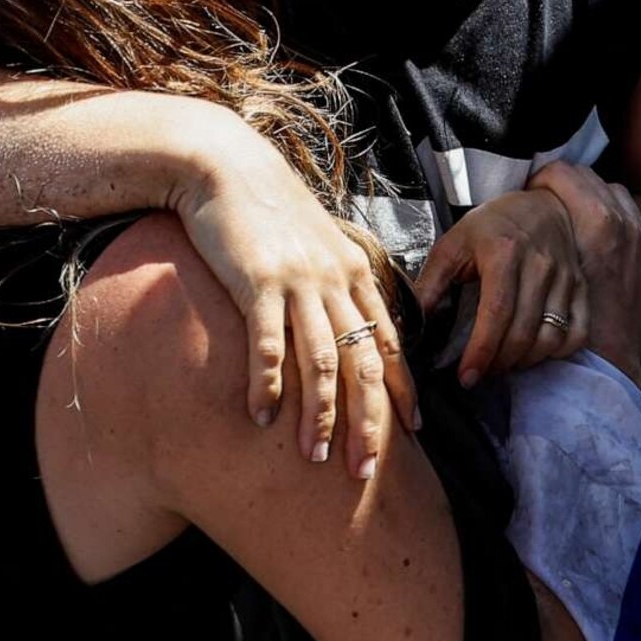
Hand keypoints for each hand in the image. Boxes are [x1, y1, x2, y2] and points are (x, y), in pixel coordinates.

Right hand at [174, 136, 415, 478]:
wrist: (226, 167)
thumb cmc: (269, 210)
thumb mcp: (318, 242)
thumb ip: (336, 281)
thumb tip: (348, 322)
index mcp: (354, 272)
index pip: (388, 341)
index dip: (402, 388)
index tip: (414, 432)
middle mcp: (335, 280)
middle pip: (363, 362)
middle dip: (368, 422)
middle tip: (365, 473)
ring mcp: (298, 281)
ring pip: (323, 360)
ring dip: (321, 414)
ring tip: (316, 457)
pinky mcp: (257, 281)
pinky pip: (269, 343)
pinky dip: (269, 382)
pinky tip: (262, 415)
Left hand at [414, 187, 590, 387]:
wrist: (540, 204)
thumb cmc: (491, 227)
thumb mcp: (452, 245)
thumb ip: (430, 283)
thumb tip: (410, 323)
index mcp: (504, 252)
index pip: (496, 313)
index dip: (482, 351)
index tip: (466, 376)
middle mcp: (540, 265)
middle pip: (524, 332)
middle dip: (499, 363)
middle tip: (479, 374)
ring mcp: (565, 277)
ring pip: (551, 338)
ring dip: (525, 361)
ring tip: (502, 364)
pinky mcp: (581, 287)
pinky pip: (577, 333)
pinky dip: (557, 352)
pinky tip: (534, 352)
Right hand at [531, 160, 640, 382]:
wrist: (609, 369)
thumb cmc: (568, 328)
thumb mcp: (545, 275)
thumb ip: (536, 242)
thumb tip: (515, 220)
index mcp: (598, 224)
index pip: (564, 174)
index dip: (542, 179)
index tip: (531, 191)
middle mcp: (626, 228)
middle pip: (591, 180)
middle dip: (566, 184)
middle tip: (546, 197)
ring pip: (616, 196)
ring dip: (593, 199)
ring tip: (570, 216)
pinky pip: (634, 224)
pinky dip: (615, 223)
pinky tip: (595, 243)